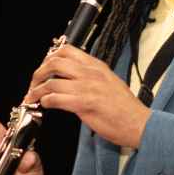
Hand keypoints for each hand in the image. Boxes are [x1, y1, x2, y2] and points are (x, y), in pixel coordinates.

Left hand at [26, 44, 150, 148]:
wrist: (140, 124)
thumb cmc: (126, 109)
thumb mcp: (110, 82)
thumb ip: (91, 77)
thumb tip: (72, 78)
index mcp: (97, 66)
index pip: (67, 51)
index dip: (50, 58)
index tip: (44, 68)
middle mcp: (91, 73)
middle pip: (55, 62)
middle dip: (39, 72)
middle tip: (34, 83)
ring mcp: (87, 87)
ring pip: (51, 81)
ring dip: (37, 90)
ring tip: (33, 97)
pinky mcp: (84, 103)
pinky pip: (56, 98)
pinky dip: (45, 101)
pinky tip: (45, 105)